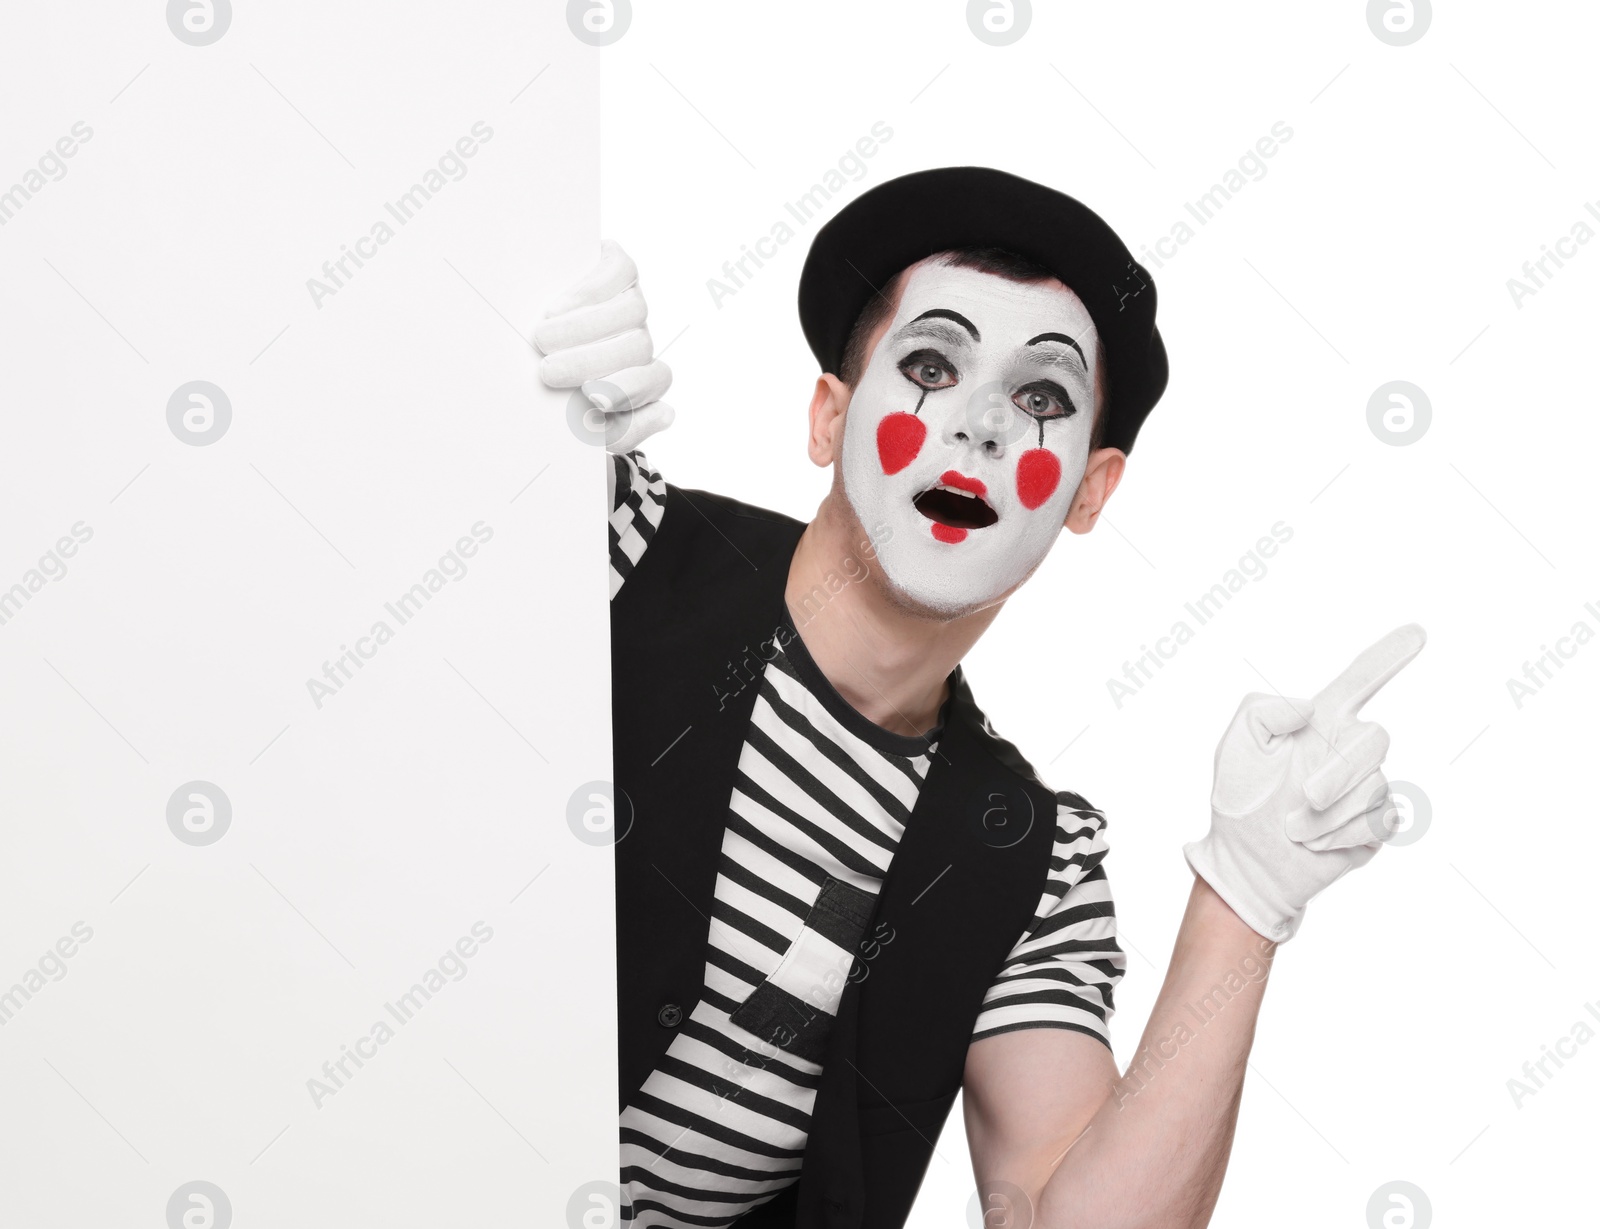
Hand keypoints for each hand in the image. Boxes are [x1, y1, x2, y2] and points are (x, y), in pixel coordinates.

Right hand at [533, 239, 674, 453]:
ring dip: (584, 328)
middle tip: (548, 371)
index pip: (657, 379)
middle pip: (640, 346)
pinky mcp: (616, 266)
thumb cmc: (550, 389)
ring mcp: (630, 299)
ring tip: (542, 339)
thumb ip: (623, 431)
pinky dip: (588, 292)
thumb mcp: (580, 422)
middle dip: (591, 362)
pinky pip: (621, 272)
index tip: (593, 400)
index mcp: (639, 373)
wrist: (520, 339)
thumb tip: (667, 413)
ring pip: (634, 311)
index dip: (631, 390)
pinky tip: (555, 309)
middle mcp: (638, 336)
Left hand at [1183, 623, 1426, 941]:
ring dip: (1329, 813)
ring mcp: (1366, 786)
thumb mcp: (1236, 746)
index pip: (1360, 680)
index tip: (1418, 631)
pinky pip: (1379, 821)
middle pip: (1376, 739)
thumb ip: (1262, 711)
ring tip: (1294, 828)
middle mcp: (1348, 748)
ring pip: (1375, 786)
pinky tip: (1315, 843)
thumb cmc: (1239, 800)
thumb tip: (1310, 707)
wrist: (1246, 860)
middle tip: (1306, 798)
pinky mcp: (1374, 824)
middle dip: (1340, 773)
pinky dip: (1340, 835)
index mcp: (1320, 722)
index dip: (1388, 656)